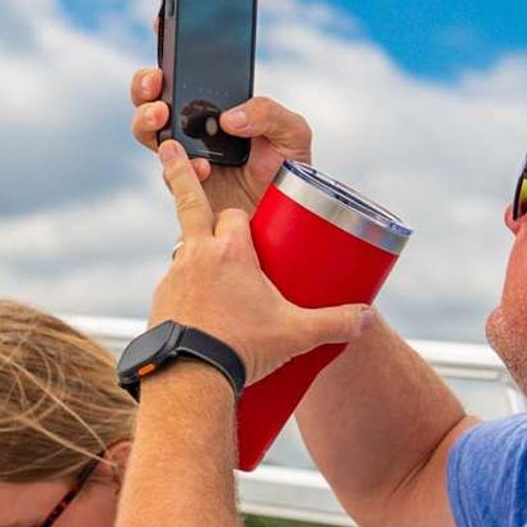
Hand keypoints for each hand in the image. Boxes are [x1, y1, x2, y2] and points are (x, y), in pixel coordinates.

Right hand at [129, 67, 312, 217]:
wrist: (287, 222)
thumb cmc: (290, 175)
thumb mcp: (293, 133)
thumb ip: (268, 113)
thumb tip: (228, 118)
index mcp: (217, 107)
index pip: (186, 74)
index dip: (169, 52)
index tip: (163, 30)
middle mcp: (194, 128)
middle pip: (151, 98)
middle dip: (144, 84)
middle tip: (157, 82)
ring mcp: (185, 157)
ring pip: (147, 130)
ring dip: (146, 118)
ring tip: (163, 115)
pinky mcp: (186, 189)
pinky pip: (169, 172)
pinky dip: (180, 165)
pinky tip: (202, 166)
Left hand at [149, 140, 370, 385]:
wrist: (192, 379)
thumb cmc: (242, 348)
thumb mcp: (297, 334)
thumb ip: (335, 323)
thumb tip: (367, 318)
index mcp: (232, 252)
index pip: (235, 216)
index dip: (243, 222)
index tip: (253, 237)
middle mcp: (197, 255)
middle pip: (189, 200)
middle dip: (183, 174)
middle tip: (170, 147)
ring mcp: (173, 277)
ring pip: (184, 251)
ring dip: (196, 256)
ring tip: (212, 284)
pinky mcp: (159, 302)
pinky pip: (174, 286)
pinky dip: (186, 294)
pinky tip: (200, 316)